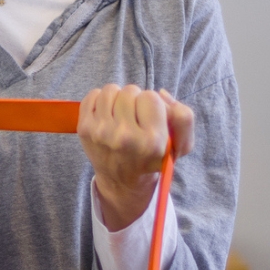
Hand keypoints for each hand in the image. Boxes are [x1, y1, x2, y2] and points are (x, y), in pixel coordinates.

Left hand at [78, 85, 194, 229]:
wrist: (122, 180)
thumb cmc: (152, 158)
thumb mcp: (179, 145)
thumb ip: (184, 118)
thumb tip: (161, 93)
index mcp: (152, 142)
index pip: (152, 97)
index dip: (153, 104)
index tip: (150, 118)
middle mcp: (125, 137)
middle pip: (130, 91)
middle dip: (135, 100)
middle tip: (135, 117)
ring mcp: (101, 133)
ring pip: (111, 90)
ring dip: (117, 98)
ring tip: (121, 114)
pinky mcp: (84, 129)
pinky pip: (92, 94)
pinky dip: (100, 100)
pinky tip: (107, 115)